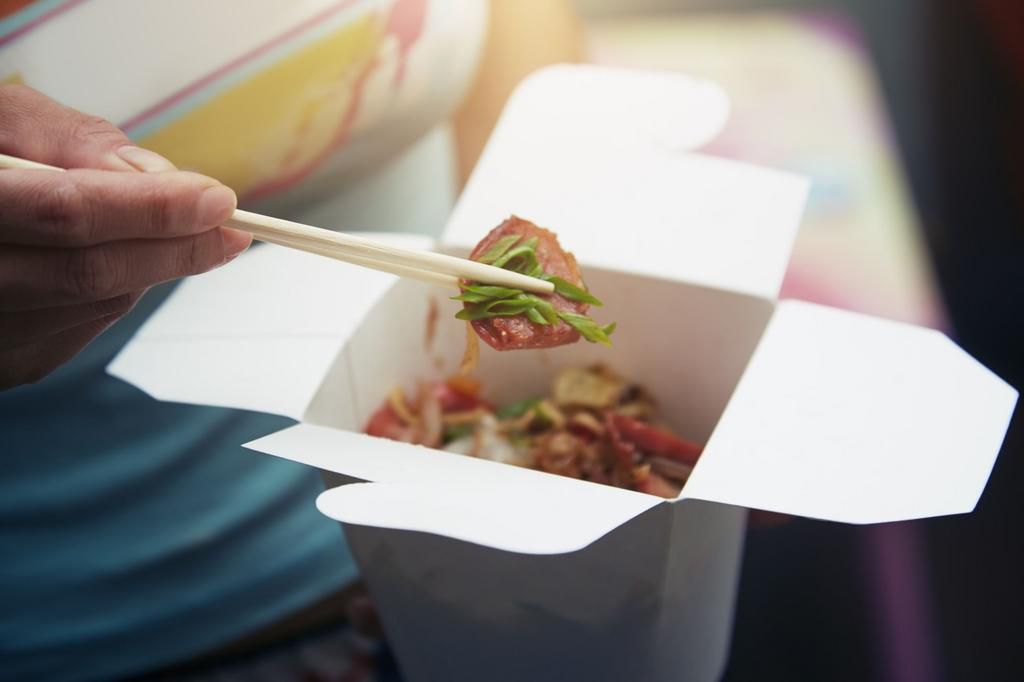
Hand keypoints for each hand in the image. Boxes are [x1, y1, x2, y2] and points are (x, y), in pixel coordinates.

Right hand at [0, 85, 250, 388]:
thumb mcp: (0, 121)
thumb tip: (161, 178)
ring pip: (91, 306)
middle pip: (87, 274)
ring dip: (147, 270)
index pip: (66, 214)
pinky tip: (119, 264)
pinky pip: (77, 332)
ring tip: (176, 235)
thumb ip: (74, 143)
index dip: (150, 209)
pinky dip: (113, 295)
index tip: (218, 200)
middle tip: (231, 230)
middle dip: (173, 249)